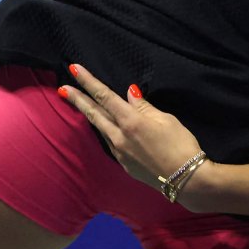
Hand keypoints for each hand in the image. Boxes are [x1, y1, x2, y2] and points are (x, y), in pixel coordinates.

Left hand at [59, 64, 204, 193]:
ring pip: (101, 129)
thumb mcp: (166, 119)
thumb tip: (130, 93)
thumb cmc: (181, 144)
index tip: (73, 69)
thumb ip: (144, 107)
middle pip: (94, 114)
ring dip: (91, 116)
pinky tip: (110, 128)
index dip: (88, 81)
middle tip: (62, 89)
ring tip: (82, 105)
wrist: (186, 179)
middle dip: (77, 100)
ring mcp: (119, 153)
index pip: (104, 96)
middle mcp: (119, 137)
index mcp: (130, 121)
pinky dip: (108, 131)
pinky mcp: (124, 165)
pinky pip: (112, 143)